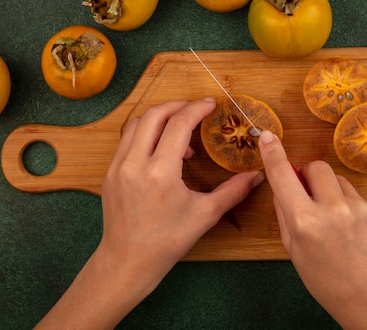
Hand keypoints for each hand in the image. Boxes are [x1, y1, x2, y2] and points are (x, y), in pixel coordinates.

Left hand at [100, 98, 262, 280]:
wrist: (128, 261)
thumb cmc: (167, 241)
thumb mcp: (204, 215)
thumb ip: (232, 192)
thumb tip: (256, 176)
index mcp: (160, 172)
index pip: (178, 124)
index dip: (196, 109)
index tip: (211, 105)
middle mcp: (134, 163)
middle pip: (153, 115)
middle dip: (177, 106)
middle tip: (196, 110)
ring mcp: (118, 166)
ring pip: (136, 124)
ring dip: (159, 119)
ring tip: (181, 133)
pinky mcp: (110, 172)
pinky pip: (127, 140)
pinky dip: (146, 134)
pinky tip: (162, 150)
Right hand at [257, 130, 366, 329]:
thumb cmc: (324, 278)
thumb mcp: (292, 248)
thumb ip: (285, 212)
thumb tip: (282, 185)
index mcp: (304, 221)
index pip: (283, 175)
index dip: (273, 153)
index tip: (268, 137)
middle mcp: (332, 210)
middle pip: (316, 167)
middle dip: (310, 177)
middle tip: (311, 197)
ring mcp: (359, 209)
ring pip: (338, 181)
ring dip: (332, 192)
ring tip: (336, 222)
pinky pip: (358, 197)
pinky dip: (352, 208)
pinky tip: (354, 231)